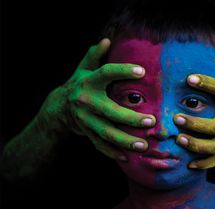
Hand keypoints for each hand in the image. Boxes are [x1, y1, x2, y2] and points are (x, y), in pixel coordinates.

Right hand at [38, 38, 155, 160]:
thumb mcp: (83, 69)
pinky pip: (99, 145)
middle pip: (110, 111)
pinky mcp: (85, 133)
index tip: (142, 71)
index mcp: (88, 81)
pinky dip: (112, 152)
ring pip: (106, 133)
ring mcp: (85, 120)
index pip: (106, 73)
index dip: (123, 71)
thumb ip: (95, 56)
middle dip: (131, 118)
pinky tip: (127, 157)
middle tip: (151, 121)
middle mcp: (85, 101)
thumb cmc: (79, 84)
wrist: (58, 108)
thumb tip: (107, 40)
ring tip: (144, 145)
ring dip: (125, 141)